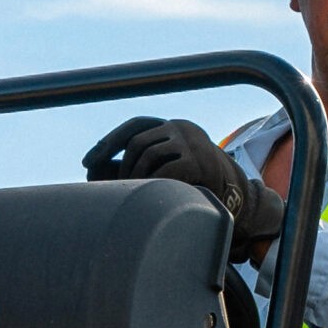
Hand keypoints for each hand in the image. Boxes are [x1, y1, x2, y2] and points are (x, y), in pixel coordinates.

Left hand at [81, 116, 285, 264]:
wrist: (239, 200)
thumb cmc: (196, 189)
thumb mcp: (165, 173)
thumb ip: (135, 168)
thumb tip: (93, 173)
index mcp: (173, 128)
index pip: (135, 126)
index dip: (109, 143)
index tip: (88, 163)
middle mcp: (183, 128)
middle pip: (137, 141)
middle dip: (122, 167)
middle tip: (118, 191)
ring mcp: (192, 142)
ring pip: (147, 155)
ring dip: (136, 178)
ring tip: (139, 198)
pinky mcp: (200, 160)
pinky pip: (164, 171)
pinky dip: (153, 185)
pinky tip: (156, 198)